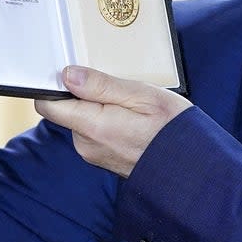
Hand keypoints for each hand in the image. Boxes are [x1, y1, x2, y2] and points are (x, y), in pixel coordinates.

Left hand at [34, 66, 191, 177]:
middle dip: (85, 94)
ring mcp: (93, 154)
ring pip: (81, 119)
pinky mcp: (102, 158)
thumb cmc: (174, 130)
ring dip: (99, 108)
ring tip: (132, 106)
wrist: (192, 168)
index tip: (76, 73)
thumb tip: (68, 75)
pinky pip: (94, 132)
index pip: (49, 104)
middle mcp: (87, 144)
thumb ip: (103, 85)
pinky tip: (132, 120)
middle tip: (119, 88)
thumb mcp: (144, 95)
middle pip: (66, 109)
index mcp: (94, 126)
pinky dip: (107, 121)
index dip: (56, 85)